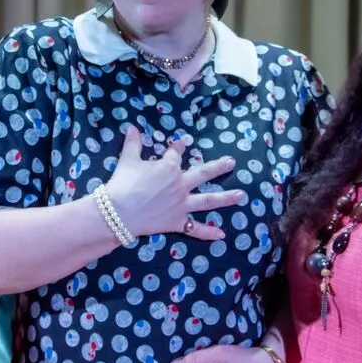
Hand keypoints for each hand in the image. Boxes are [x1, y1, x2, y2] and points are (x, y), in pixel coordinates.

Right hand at [106, 126, 242, 240]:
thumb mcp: (127, 160)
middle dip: (218, 167)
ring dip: (226, 198)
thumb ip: (133, 143)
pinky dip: (208, 232)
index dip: (178, 147)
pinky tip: (221, 235)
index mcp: (169, 167)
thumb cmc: (123, 183)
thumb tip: (131, 127)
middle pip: (203, 173)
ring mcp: (182, 204)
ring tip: (242, 195)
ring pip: (208, 200)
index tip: (182, 142)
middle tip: (232, 162)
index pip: (176, 153)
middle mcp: (180, 184)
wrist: (120, 211)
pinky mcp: (177, 222)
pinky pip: (195, 228)